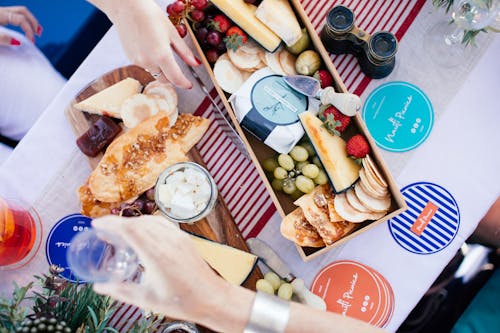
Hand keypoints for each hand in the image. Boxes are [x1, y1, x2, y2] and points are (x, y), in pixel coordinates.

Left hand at [0, 6, 41, 44]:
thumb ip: (3, 38)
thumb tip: (17, 42)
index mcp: (0, 14)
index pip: (21, 19)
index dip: (29, 30)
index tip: (31, 41)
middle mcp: (1, 11)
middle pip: (23, 11)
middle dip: (33, 22)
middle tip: (38, 34)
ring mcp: (0, 12)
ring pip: (19, 12)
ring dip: (30, 20)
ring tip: (36, 31)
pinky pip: (14, 15)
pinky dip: (23, 21)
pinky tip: (24, 28)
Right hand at [92, 215, 229, 323]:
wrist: (211, 297)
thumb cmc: (182, 301)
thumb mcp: (146, 299)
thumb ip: (120, 291)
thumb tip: (100, 288)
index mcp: (157, 255)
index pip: (130, 229)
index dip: (110, 223)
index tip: (96, 224)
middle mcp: (168, 241)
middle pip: (137, 222)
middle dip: (117, 222)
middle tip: (103, 229)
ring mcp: (178, 237)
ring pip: (150, 220)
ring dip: (132, 222)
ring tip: (119, 231)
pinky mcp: (184, 238)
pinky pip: (162, 223)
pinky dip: (147, 223)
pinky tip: (142, 232)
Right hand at [96, 0, 198, 88]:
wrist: (126, 8)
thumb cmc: (150, 15)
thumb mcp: (172, 32)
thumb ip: (184, 51)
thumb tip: (196, 63)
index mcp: (161, 55)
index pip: (175, 78)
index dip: (184, 83)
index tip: (189, 85)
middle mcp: (148, 61)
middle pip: (164, 79)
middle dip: (172, 77)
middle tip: (178, 70)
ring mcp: (138, 61)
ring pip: (154, 74)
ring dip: (161, 70)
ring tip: (161, 52)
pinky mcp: (131, 59)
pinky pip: (145, 67)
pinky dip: (151, 63)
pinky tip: (150, 48)